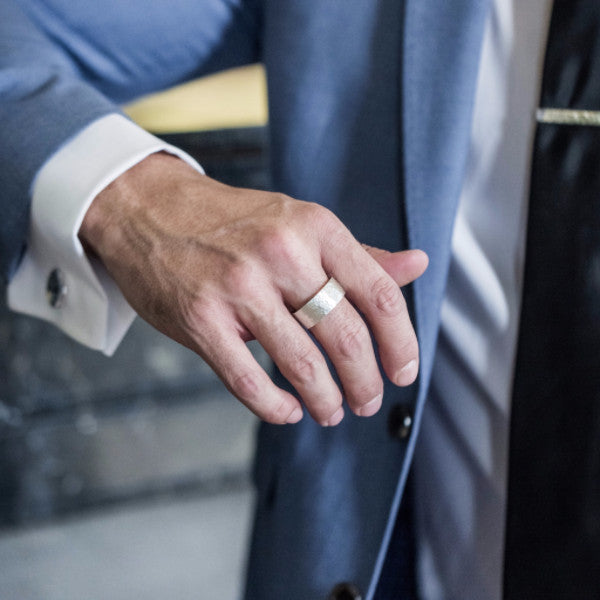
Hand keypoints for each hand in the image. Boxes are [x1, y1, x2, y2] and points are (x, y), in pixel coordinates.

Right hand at [79, 153, 427, 425]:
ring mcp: (237, 287)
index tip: (405, 371)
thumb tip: (417, 265)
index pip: (379, 294)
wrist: (151, 209)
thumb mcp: (301, 225)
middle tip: (368, 402)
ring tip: (331, 412)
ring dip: (326, 401)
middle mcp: (280, 254)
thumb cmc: (234, 222)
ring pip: (302, 365)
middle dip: (366, 382)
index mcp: (315, 227)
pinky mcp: (201, 319)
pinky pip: (249, 381)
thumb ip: (359, 255)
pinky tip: (289, 411)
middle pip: (346, 336)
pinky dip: (275, 407)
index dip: (401, 342)